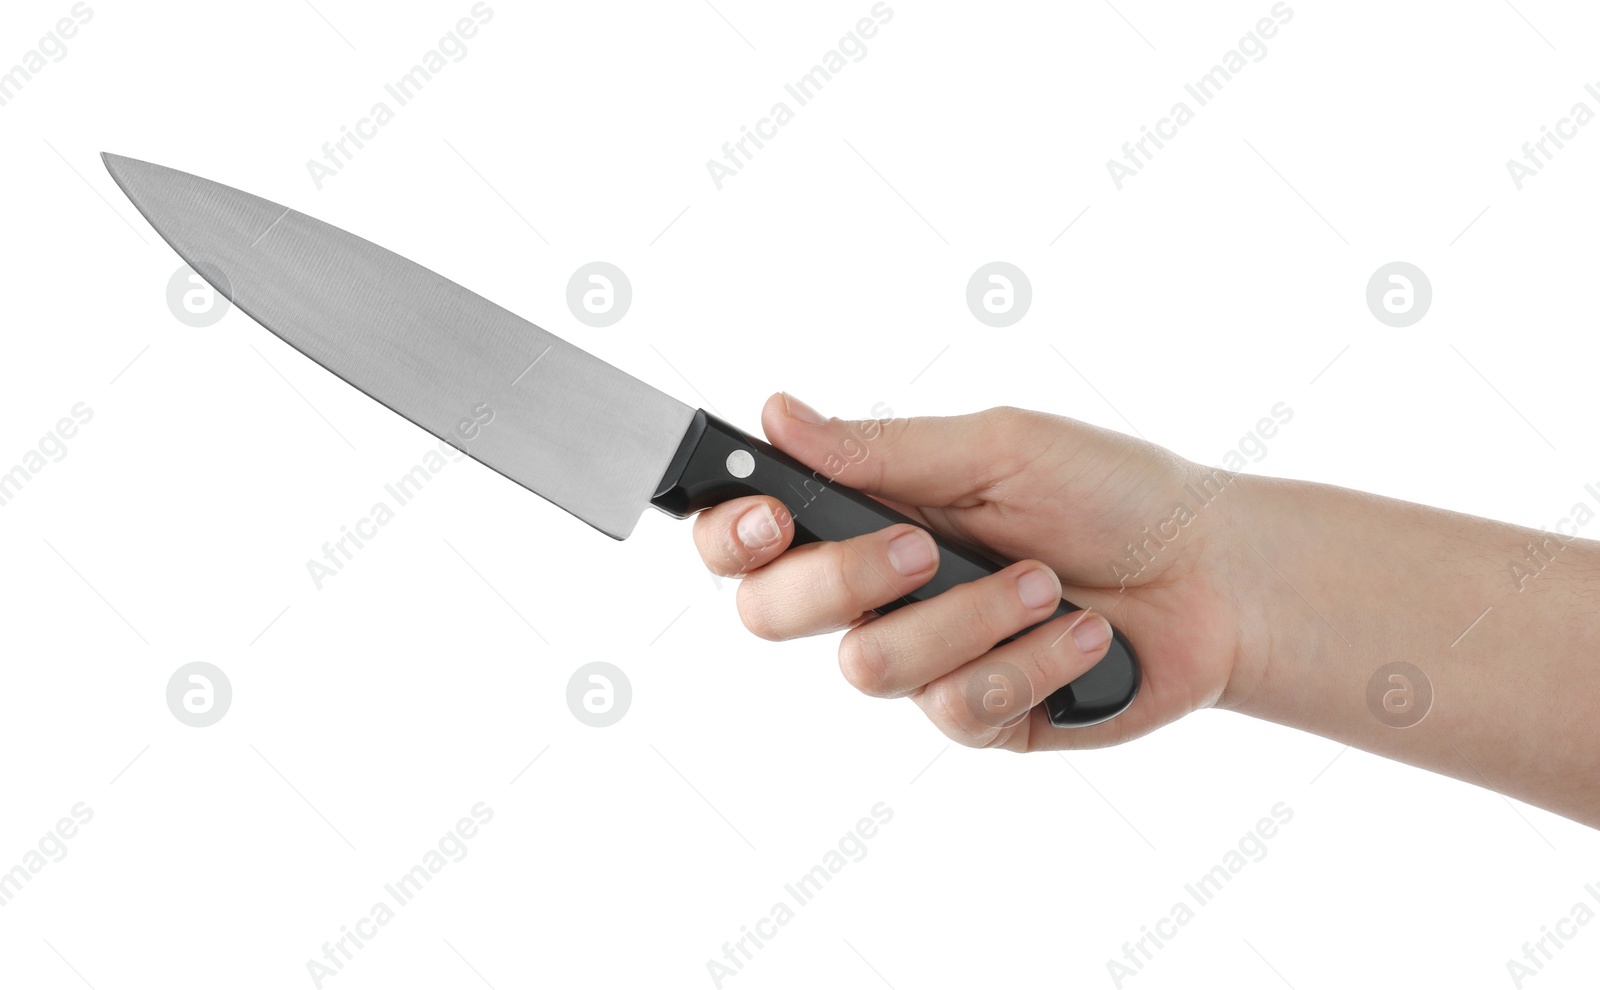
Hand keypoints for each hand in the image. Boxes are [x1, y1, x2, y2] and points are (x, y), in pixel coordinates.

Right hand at [691, 393, 1259, 750]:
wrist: (1213, 572)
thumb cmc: (1112, 492)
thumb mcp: (998, 448)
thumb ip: (882, 448)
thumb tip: (777, 414)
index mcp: (867, 513)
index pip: (751, 538)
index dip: (732, 536)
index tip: (773, 517)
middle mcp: (879, 593)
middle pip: (773, 613)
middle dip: (845, 580)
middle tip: (924, 546)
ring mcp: (926, 660)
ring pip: (871, 666)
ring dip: (968, 616)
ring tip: (1043, 581)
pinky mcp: (979, 716)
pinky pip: (958, 707)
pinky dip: (1031, 660)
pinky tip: (1083, 634)